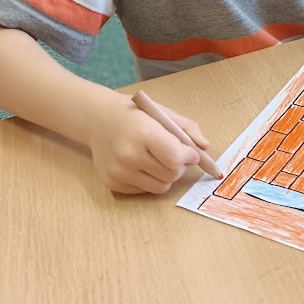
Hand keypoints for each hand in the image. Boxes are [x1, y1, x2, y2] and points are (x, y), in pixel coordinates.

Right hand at [87, 93, 210, 194]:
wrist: (98, 119)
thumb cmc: (135, 114)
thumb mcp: (163, 112)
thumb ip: (188, 128)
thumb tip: (205, 147)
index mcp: (142, 133)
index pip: (175, 157)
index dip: (189, 157)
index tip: (191, 152)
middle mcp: (128, 155)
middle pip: (172, 175)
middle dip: (181, 166)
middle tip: (176, 155)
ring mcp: (118, 172)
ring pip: (161, 187)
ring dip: (168, 176)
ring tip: (160, 160)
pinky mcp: (112, 184)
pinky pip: (145, 191)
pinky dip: (151, 180)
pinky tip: (143, 164)